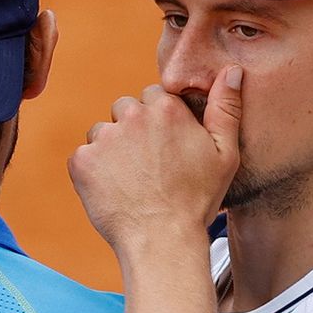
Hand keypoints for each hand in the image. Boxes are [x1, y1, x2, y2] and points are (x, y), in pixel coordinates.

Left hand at [67, 66, 243, 255]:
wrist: (162, 241)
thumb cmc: (197, 201)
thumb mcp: (225, 154)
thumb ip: (225, 108)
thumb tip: (231, 71)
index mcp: (166, 108)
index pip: (153, 96)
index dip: (160, 121)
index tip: (166, 147)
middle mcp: (132, 115)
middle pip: (125, 109)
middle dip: (133, 130)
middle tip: (148, 165)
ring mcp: (104, 137)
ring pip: (102, 132)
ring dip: (111, 149)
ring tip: (131, 181)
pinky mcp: (82, 161)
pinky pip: (84, 156)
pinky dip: (93, 172)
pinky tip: (113, 191)